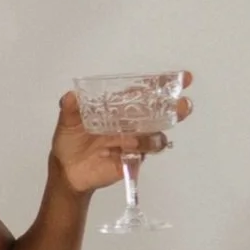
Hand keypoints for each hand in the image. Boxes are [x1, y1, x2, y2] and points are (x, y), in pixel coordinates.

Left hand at [51, 73, 193, 192]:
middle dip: (175, 107)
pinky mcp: (134, 159)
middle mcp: (132, 123)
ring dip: (152, 134)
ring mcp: (135, 141)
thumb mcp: (67, 124)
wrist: (67, 171)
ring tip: (133, 138)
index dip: (163, 85)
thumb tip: (70, 96)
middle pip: (160, 113)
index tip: (183, 78)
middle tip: (182, 104)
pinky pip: (145, 154)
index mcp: (119, 109)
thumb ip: (70, 110)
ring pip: (156, 134)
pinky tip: (127, 149)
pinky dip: (140, 149)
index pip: (145, 93)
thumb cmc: (70, 142)